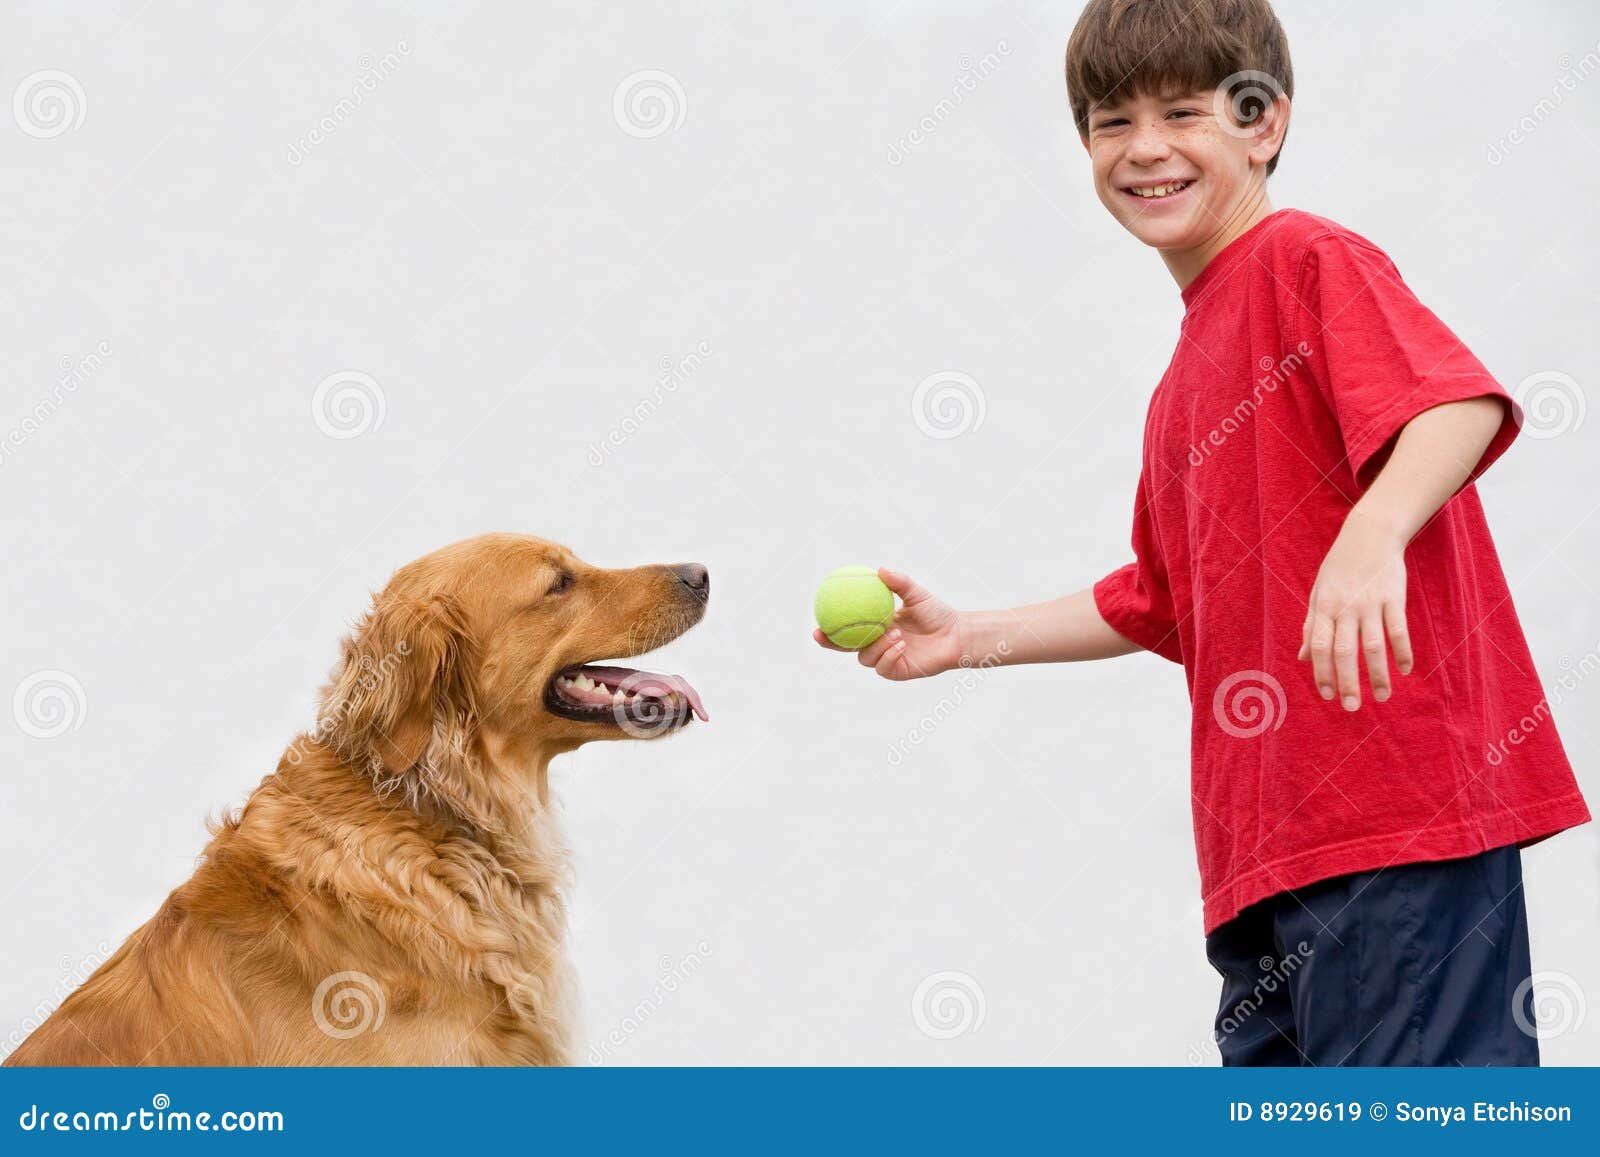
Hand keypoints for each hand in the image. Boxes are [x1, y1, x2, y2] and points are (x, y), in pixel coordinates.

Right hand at [812, 567, 964, 680]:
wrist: (956, 635)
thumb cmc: (936, 613)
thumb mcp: (916, 594)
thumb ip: (899, 582)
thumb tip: (880, 569)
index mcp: (875, 626)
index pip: (847, 627)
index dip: (829, 626)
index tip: (817, 618)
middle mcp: (877, 644)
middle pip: (846, 647)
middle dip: (831, 643)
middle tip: (822, 634)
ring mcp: (886, 659)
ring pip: (865, 657)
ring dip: (876, 645)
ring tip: (894, 633)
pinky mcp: (897, 672)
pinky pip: (884, 666)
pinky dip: (890, 654)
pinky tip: (901, 645)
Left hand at [1298, 520, 1413, 709]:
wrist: (1368, 534)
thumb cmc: (1339, 568)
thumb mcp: (1318, 593)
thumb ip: (1312, 626)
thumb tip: (1302, 658)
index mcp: (1324, 608)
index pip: (1320, 647)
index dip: (1322, 672)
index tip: (1326, 695)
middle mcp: (1346, 608)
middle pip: (1346, 651)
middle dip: (1348, 682)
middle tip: (1352, 707)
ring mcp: (1371, 603)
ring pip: (1374, 645)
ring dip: (1378, 674)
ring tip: (1382, 697)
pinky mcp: (1394, 597)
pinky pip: (1399, 629)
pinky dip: (1403, 651)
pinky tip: (1405, 670)